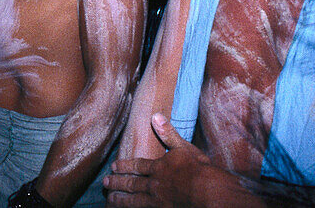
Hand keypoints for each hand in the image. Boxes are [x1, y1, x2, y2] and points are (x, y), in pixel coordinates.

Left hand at [104, 114, 251, 207]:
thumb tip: (155, 115)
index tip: (114, 166)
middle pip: (132, 183)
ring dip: (120, 199)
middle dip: (117, 182)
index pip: (138, 166)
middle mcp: (155, 184)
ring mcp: (157, 200)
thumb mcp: (185, 149)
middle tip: (105, 182)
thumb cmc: (200, 171)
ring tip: (110, 199)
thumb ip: (169, 134)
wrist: (208, 193)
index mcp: (159, 167)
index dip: (125, 166)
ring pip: (134, 200)